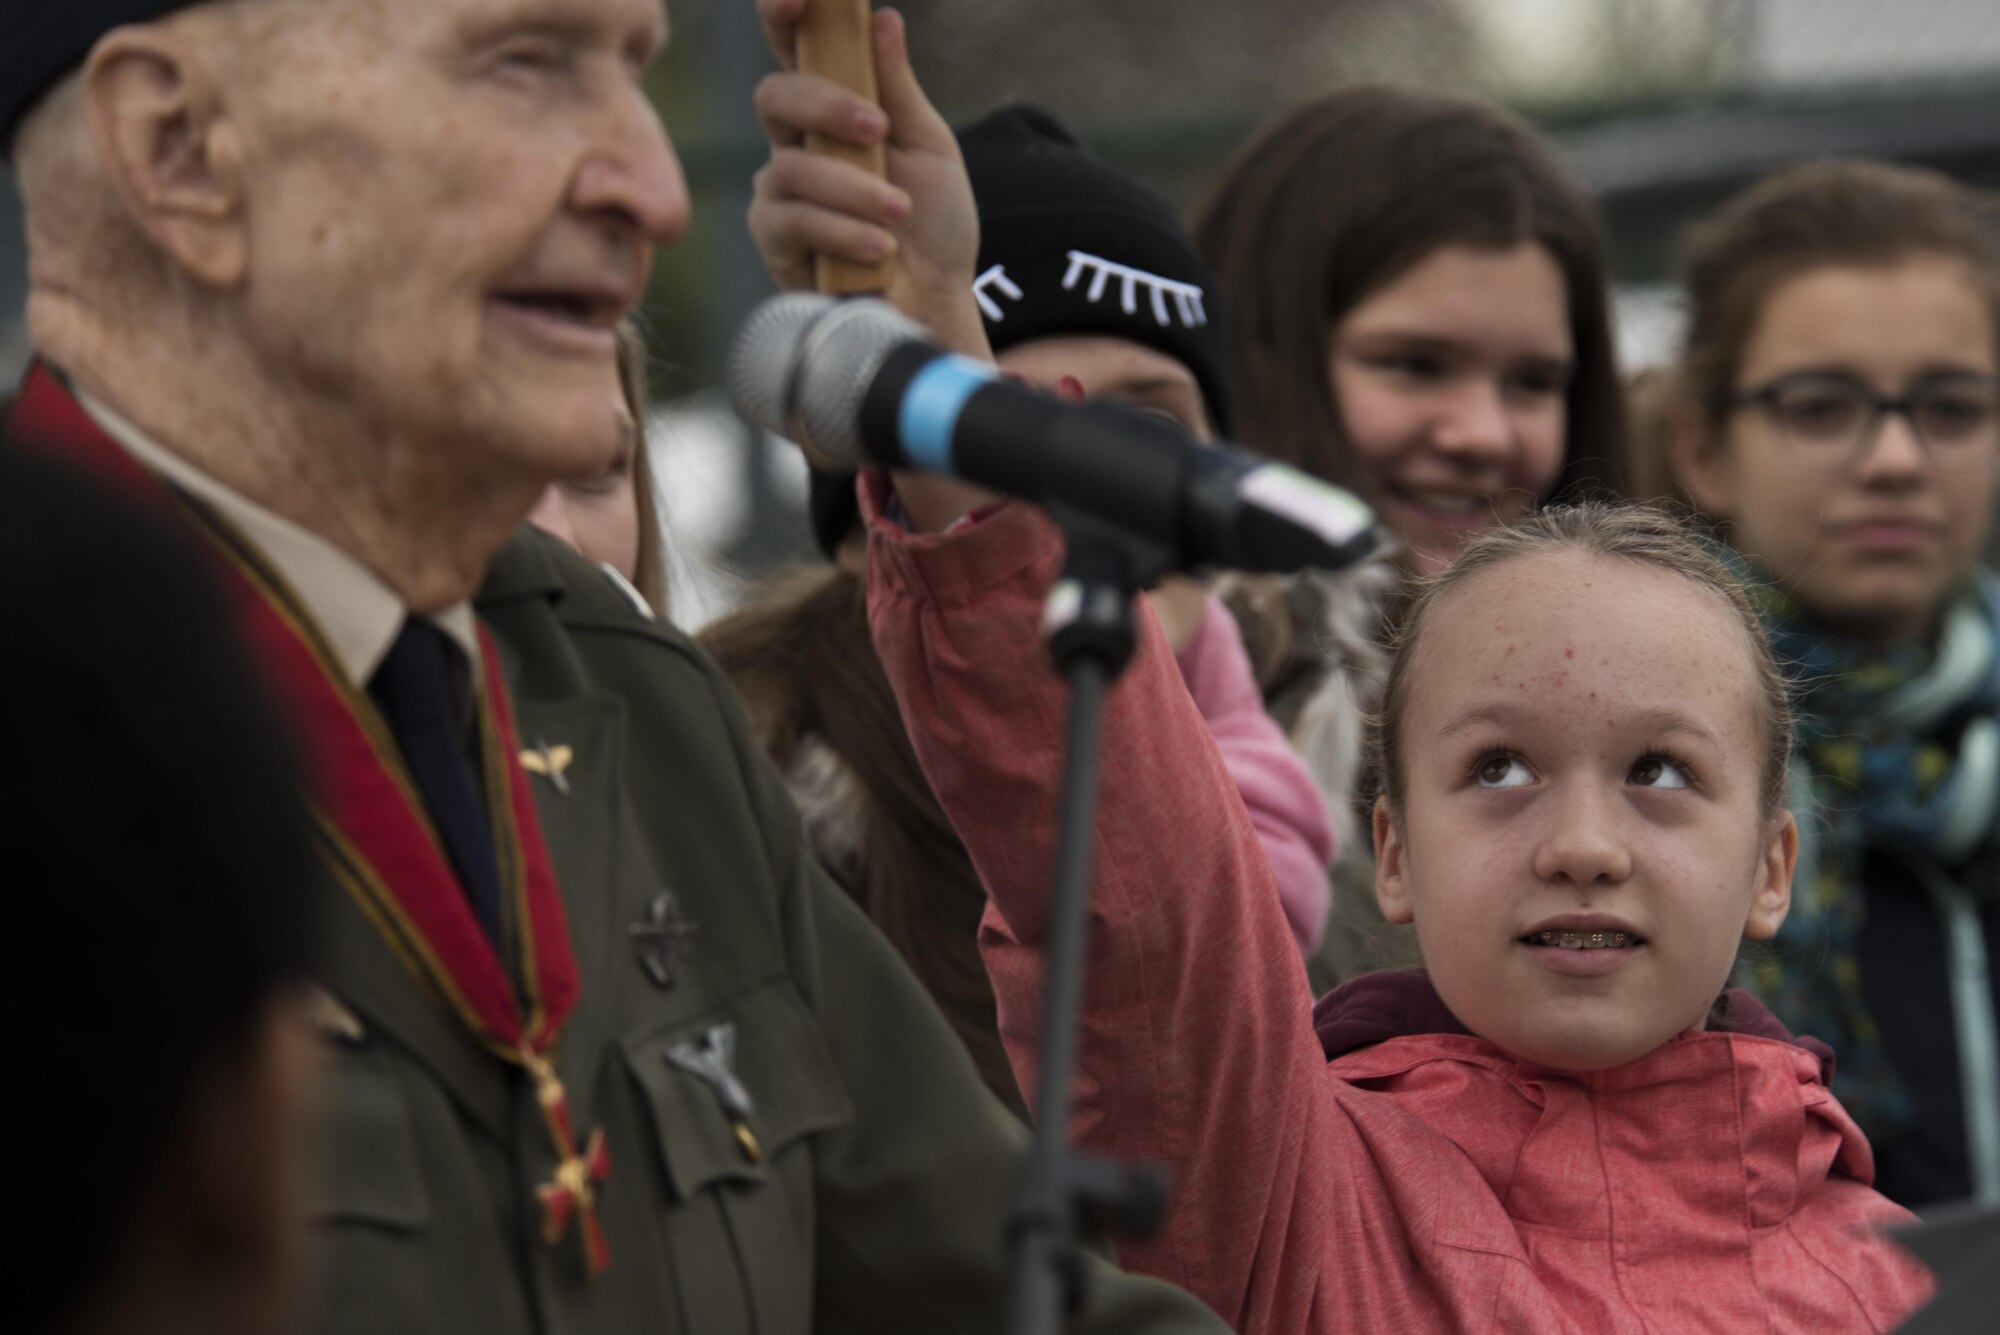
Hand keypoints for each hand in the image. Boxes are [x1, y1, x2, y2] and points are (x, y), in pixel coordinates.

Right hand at [750, 3, 988, 359]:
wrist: (935, 301)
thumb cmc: (933, 225)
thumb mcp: (929, 148)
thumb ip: (899, 89)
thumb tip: (882, 18)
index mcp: (833, 109)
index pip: (795, 47)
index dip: (785, 13)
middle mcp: (797, 143)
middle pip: (775, 96)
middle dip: (824, 106)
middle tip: (876, 129)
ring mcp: (781, 192)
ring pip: (790, 166)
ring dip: (854, 189)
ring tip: (898, 213)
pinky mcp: (776, 240)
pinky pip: (792, 219)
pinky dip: (843, 230)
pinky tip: (879, 246)